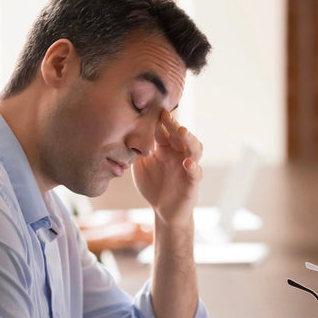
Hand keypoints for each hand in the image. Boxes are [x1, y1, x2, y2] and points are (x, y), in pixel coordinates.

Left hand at [132, 110, 202, 226]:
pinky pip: (196, 173)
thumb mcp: (139, 166)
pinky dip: (193, 168)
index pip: (164, 129)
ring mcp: (188, 167)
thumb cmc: (153, 185)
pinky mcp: (193, 183)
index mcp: (166, 148)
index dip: (160, 119)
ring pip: (195, 149)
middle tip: (166, 115)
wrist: (163, 210)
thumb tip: (121, 133)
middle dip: (174, 124)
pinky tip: (188, 163)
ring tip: (182, 131)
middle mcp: (179, 154)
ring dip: (190, 139)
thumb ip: (135, 151)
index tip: (151, 106)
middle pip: (180, 134)